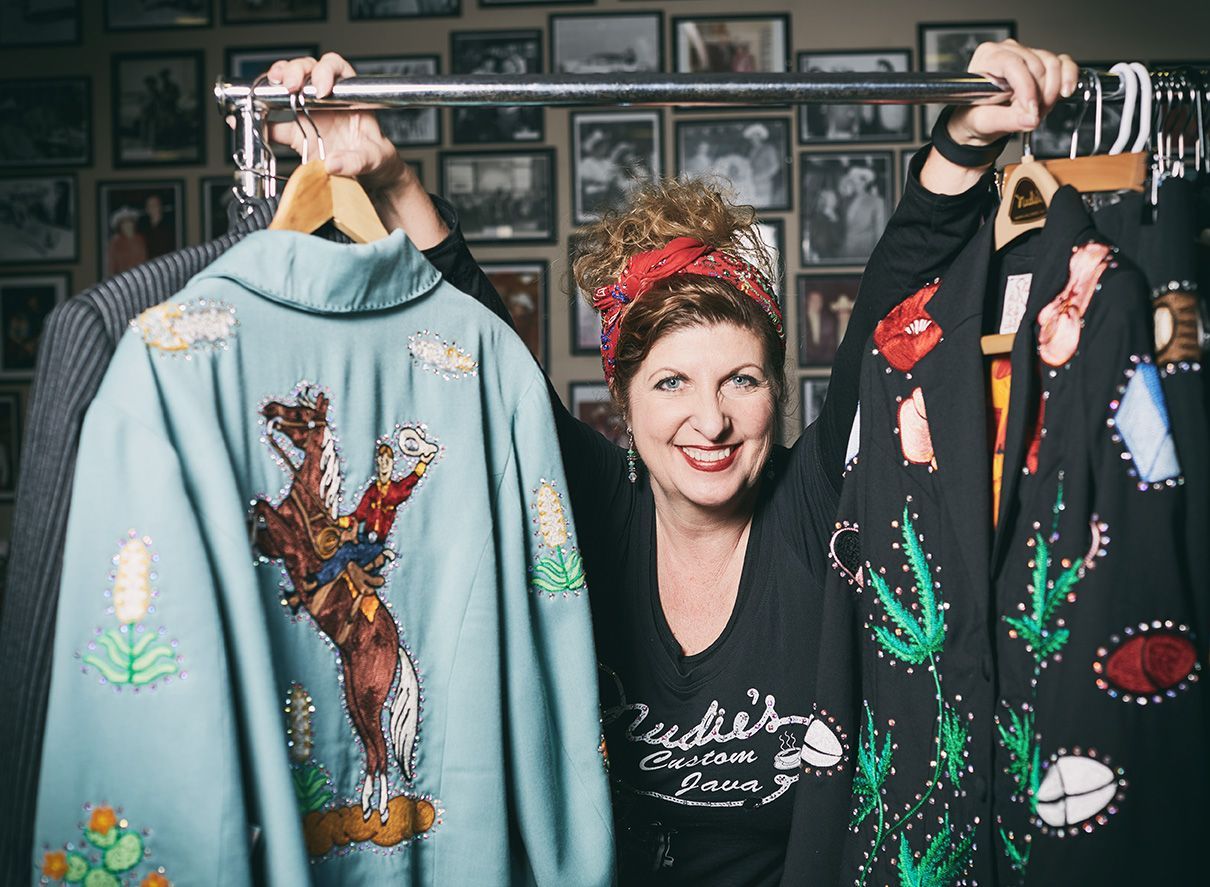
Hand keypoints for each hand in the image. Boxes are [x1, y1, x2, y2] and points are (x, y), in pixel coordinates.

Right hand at [264, 53, 414, 192]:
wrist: (371, 180)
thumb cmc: (378, 161)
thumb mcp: (375, 159)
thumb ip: (357, 161)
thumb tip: (332, 163)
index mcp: (350, 96)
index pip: (336, 68)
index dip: (326, 71)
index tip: (322, 89)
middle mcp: (327, 99)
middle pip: (307, 69)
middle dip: (296, 70)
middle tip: (293, 85)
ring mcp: (309, 114)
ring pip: (287, 86)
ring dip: (276, 83)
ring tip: (273, 88)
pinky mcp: (296, 134)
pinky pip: (272, 124)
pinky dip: (256, 121)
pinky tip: (242, 118)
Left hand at [947, 40, 1079, 145]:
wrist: (982, 117)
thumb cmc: (977, 115)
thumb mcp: (983, 122)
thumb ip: (1005, 120)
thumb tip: (1030, 119)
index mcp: (987, 58)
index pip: (1014, 65)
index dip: (1027, 89)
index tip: (1031, 111)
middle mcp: (1008, 50)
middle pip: (1037, 67)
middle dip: (1038, 96)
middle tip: (1029, 116)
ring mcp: (1028, 53)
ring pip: (1053, 65)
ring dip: (1051, 92)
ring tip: (1037, 110)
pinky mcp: (1044, 61)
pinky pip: (1064, 63)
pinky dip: (1069, 77)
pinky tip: (1064, 92)